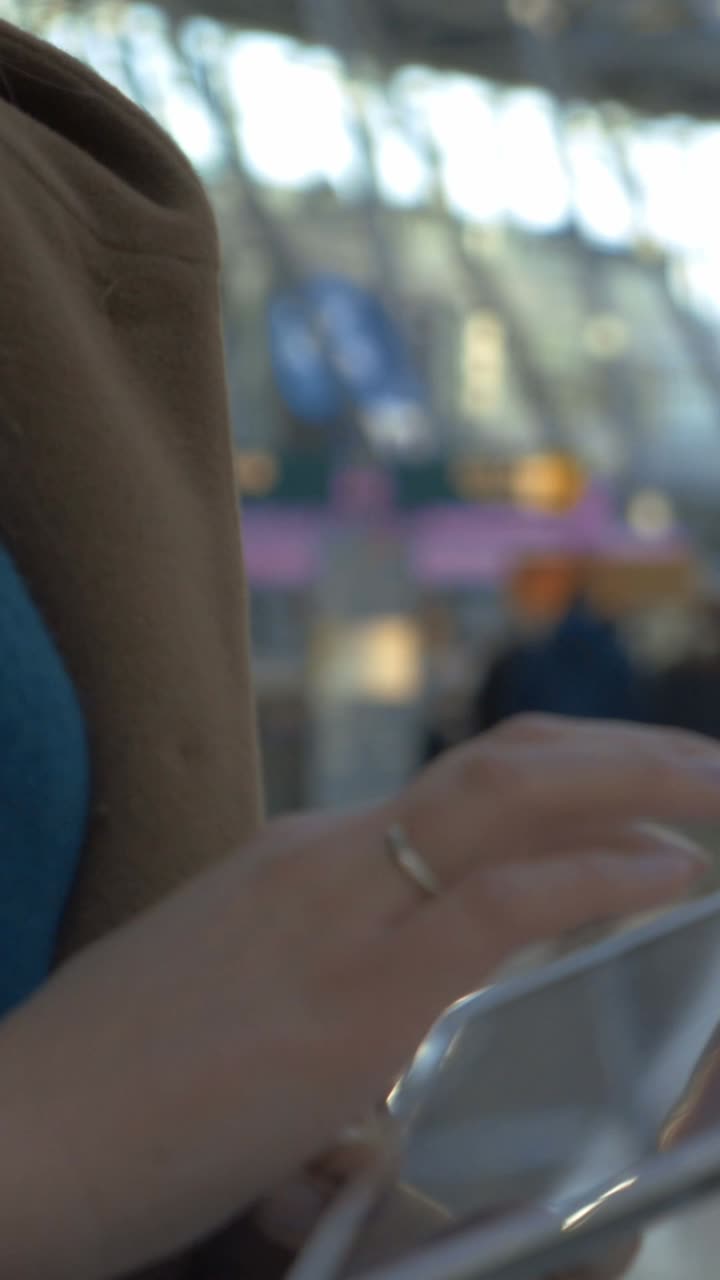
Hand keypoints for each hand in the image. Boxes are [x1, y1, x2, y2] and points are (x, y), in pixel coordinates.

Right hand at [0, 716, 717, 1279]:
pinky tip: (668, 874)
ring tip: (713, 789)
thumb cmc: (116, 1083)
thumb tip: (386, 1037)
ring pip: (511, 801)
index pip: (462, 782)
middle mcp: (324, 862)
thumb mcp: (234, 998)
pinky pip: (500, 907)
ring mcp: (337, 919)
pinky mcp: (350, 1002)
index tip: (638, 780)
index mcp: (302, 862)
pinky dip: (596, 875)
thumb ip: (322, 986)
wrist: (19, 1134)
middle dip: (620, 748)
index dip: (566, 768)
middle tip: (706, 761)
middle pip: (502, 763)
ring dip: (634, 783)